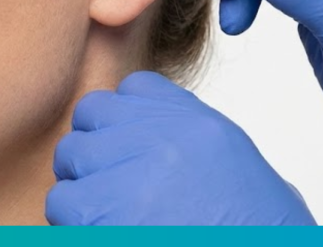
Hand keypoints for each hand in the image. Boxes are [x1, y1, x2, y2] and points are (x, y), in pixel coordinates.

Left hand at [45, 71, 315, 224]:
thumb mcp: (236, 168)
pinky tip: (105, 234)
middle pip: (93, 115)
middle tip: (106, 188)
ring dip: (79, 188)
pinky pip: (62, 205)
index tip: (128, 153)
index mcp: (199, 126)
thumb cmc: (260, 233)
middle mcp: (163, 140)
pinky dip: (73, 224)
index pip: (134, 90)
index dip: (123, 122)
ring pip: (70, 158)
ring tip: (105, 219)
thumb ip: (189, 144)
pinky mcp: (104, 216)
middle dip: (93, 151)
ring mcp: (133, 176)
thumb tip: (149, 146)